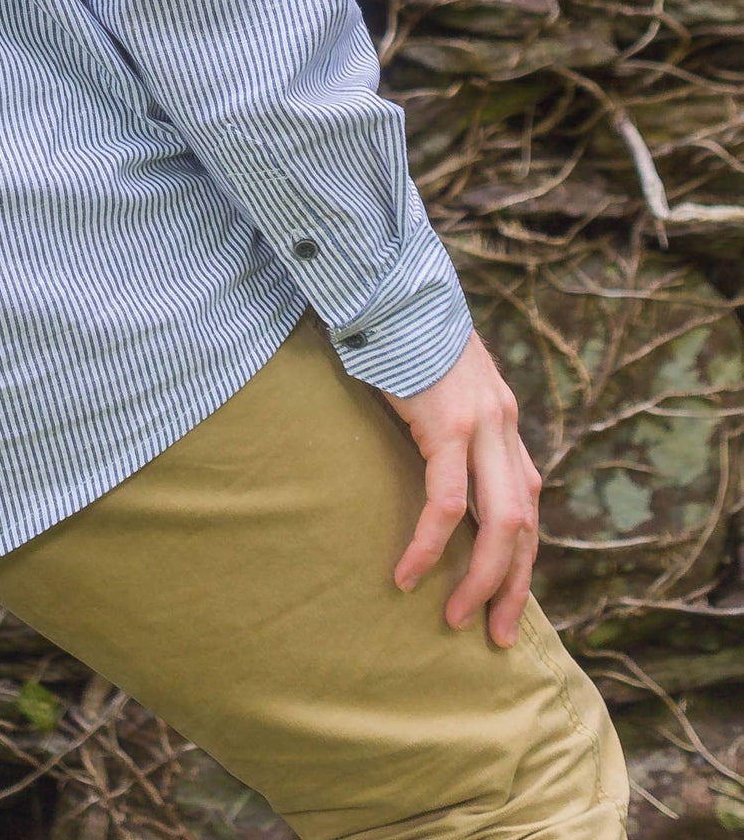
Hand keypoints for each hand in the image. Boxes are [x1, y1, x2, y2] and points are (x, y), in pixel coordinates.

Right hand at [383, 330, 540, 644]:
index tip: (503, 600)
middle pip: (525, 523)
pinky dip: (430, 545)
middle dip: (512, 585)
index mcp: (502, 419)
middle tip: (495, 635)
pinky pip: (445, 502)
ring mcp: (480, 423)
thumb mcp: (433, 384)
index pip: (527, 503)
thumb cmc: (397, 332)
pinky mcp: (448, 422)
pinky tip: (408, 572)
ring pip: (499, 522)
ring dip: (481, 578)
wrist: (389, 280)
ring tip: (455, 617)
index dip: (519, 556)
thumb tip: (426, 467)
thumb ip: (443, 422)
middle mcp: (503, 424)